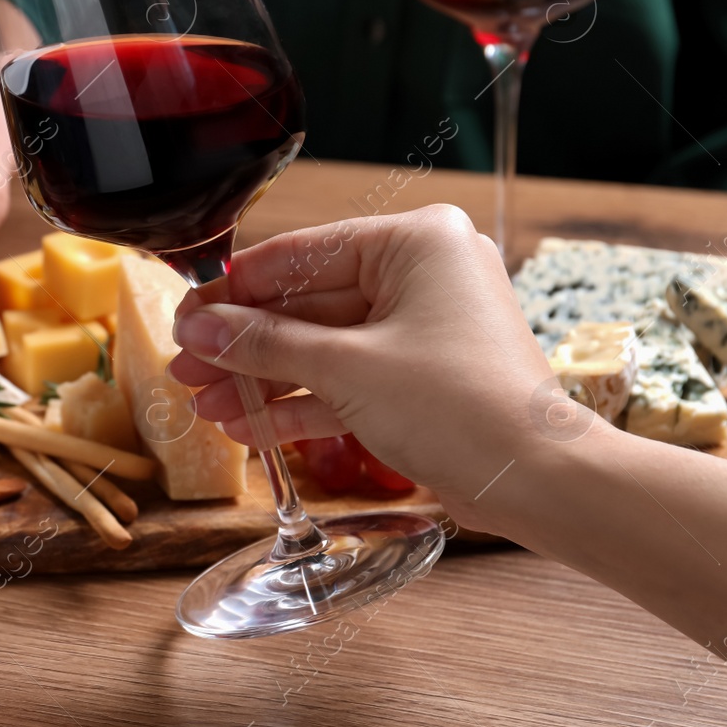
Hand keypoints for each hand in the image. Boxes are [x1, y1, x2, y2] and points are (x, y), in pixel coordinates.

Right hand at [166, 205, 554, 530]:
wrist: (540, 482)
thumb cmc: (462, 406)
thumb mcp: (347, 368)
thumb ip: (266, 345)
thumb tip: (201, 329)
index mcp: (415, 243)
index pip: (300, 256)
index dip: (235, 291)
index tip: (186, 316)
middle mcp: (421, 275)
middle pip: (306, 304)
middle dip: (243, 345)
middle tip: (186, 365)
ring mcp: (423, 329)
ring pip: (322, 346)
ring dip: (263, 379)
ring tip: (206, 405)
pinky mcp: (421, 378)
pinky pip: (347, 380)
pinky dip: (302, 403)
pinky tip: (250, 428)